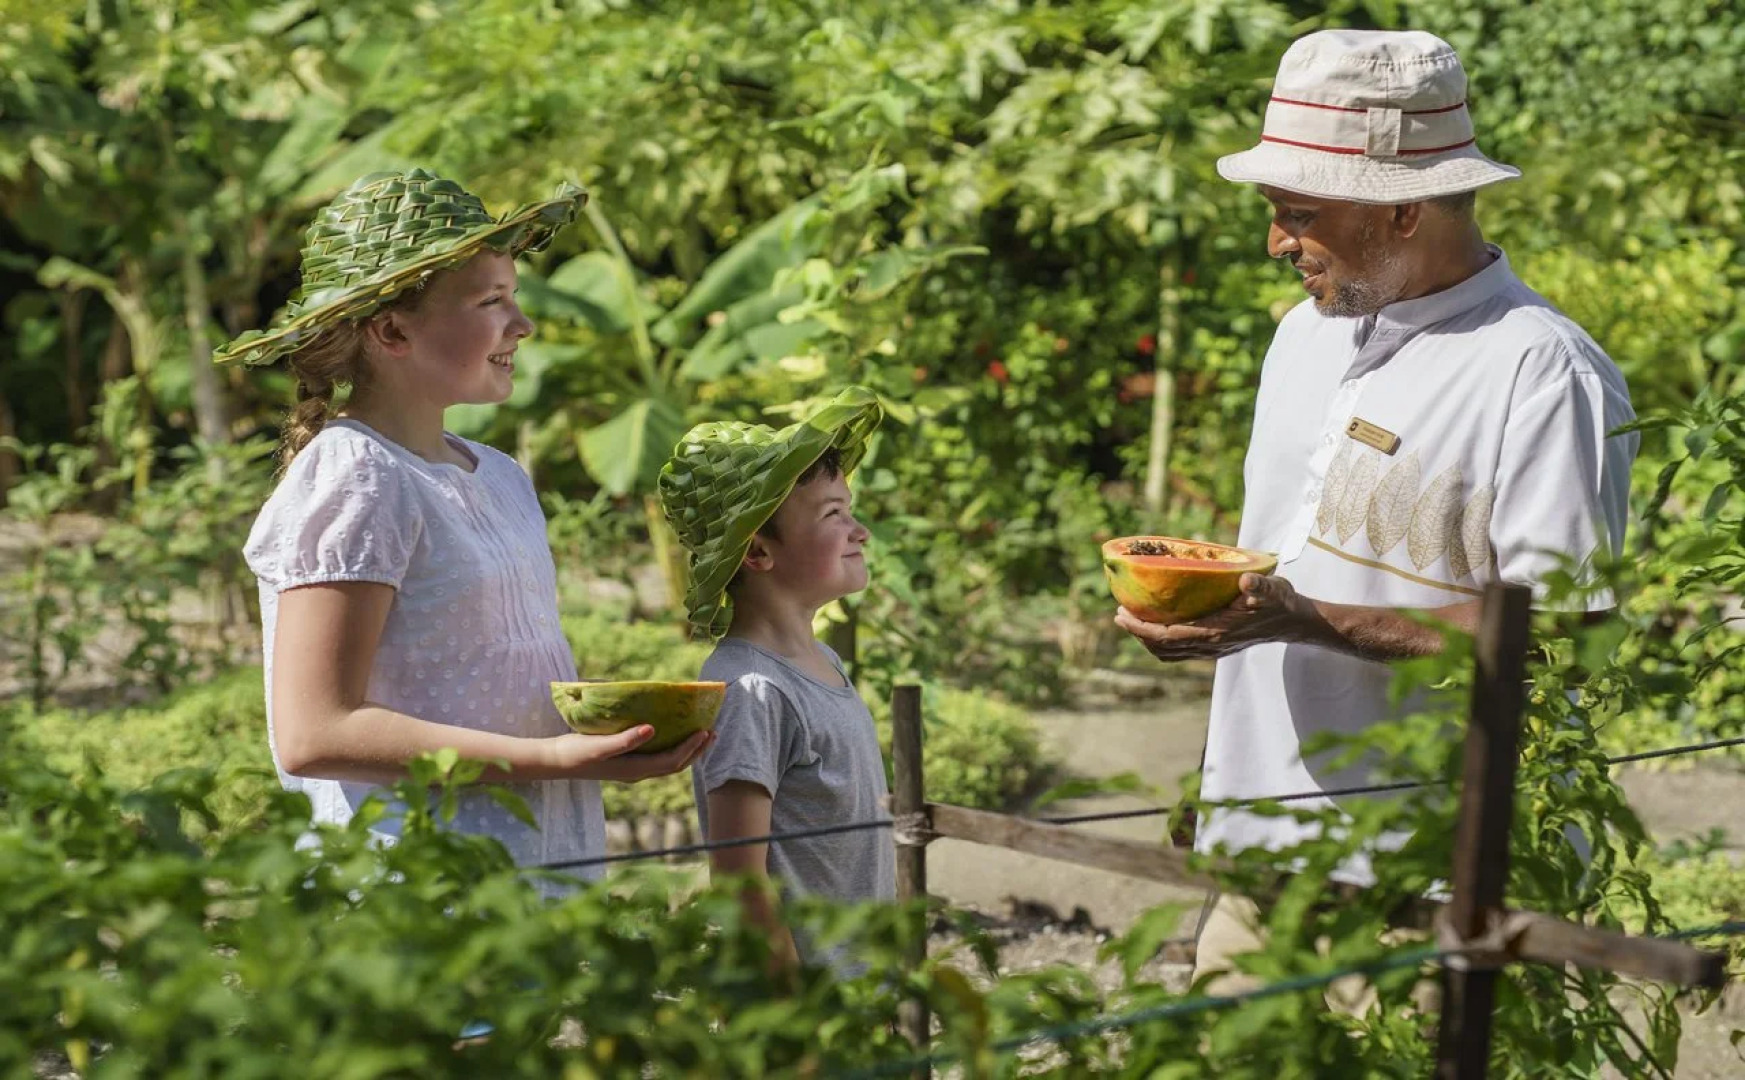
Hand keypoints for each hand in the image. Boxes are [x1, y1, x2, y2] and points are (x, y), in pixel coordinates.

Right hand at [548, 727, 714, 781]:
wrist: (557, 760)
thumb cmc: (577, 752)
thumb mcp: (599, 746)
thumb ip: (625, 740)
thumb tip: (652, 729)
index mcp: (635, 770)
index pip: (673, 761)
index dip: (691, 748)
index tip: (705, 731)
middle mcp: (639, 772)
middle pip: (677, 765)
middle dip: (697, 750)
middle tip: (713, 731)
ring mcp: (634, 768)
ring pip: (669, 762)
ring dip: (688, 750)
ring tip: (702, 733)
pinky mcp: (628, 762)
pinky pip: (659, 757)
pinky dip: (673, 746)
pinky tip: (674, 733)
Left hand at [1115, 573, 1316, 661]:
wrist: (1294, 622)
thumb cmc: (1281, 602)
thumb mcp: (1273, 589)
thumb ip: (1259, 587)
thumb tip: (1246, 581)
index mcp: (1216, 633)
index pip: (1167, 635)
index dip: (1141, 628)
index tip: (1121, 614)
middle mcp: (1209, 645)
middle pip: (1161, 647)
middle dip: (1137, 632)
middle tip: (1119, 612)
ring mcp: (1211, 649)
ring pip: (1169, 652)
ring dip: (1147, 638)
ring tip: (1131, 618)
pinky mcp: (1215, 646)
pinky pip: (1179, 650)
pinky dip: (1162, 640)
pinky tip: (1157, 622)